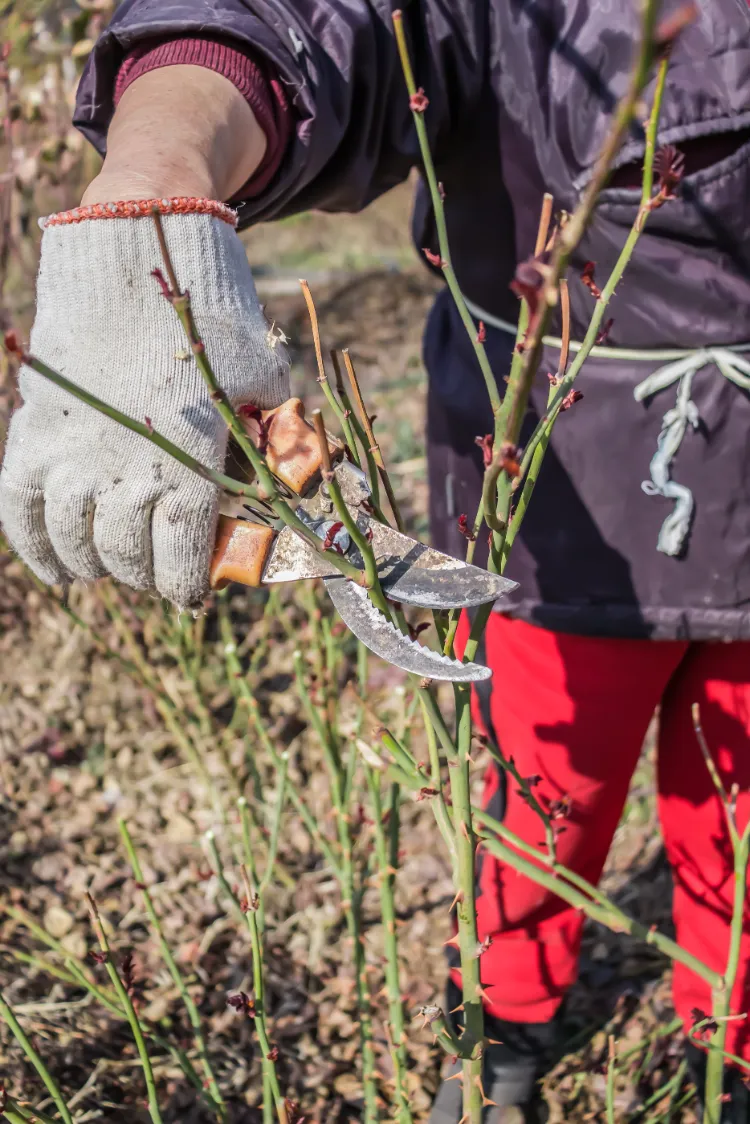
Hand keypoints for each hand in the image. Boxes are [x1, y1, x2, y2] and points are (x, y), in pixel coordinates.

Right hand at [0, 205, 289, 606]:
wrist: (133, 251)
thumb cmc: (211, 316)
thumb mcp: (261, 380)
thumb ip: (272, 444)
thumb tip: (285, 495)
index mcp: (184, 458)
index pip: (179, 554)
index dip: (184, 585)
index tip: (192, 594)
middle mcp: (121, 463)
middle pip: (127, 554)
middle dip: (146, 574)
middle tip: (158, 572)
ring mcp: (71, 447)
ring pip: (73, 538)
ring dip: (93, 564)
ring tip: (110, 568)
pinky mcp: (35, 427)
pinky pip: (17, 505)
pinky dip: (32, 545)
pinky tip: (55, 569)